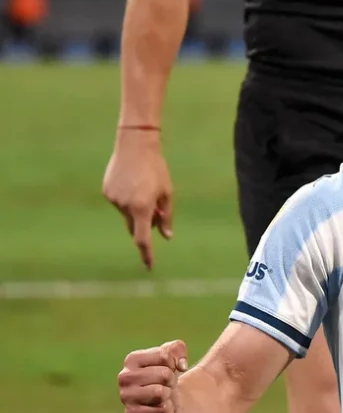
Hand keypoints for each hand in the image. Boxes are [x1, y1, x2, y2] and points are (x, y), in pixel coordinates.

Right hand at [102, 129, 173, 269]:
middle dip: (145, 224)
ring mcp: (113, 199)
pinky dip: (127, 199)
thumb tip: (166, 236)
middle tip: (156, 208)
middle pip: (135, 227)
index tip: (149, 266)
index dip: (146, 254)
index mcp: (142, 208)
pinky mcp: (106, 191)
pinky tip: (132, 181)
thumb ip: (166, 216)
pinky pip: (119, 202)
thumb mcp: (167, 193)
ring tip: (143, 186)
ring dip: (136, 208)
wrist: (135, 145)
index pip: (143, 238)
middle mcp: (125, 206)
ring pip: (127, 213)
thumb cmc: (156, 169)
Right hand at [118, 340, 188, 412]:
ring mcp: (126, 397)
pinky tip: (158, 407)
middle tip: (164, 384)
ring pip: (161, 393)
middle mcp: (124, 377)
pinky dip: (165, 409)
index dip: (173, 363)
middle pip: (164, 374)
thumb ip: (178, 348)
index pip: (165, 356)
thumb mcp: (176, 354)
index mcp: (132, 359)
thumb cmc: (168, 373)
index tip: (168, 368)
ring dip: (167, 394)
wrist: (168, 400)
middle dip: (171, 379)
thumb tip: (182, 365)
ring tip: (161, 394)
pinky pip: (160, 410)